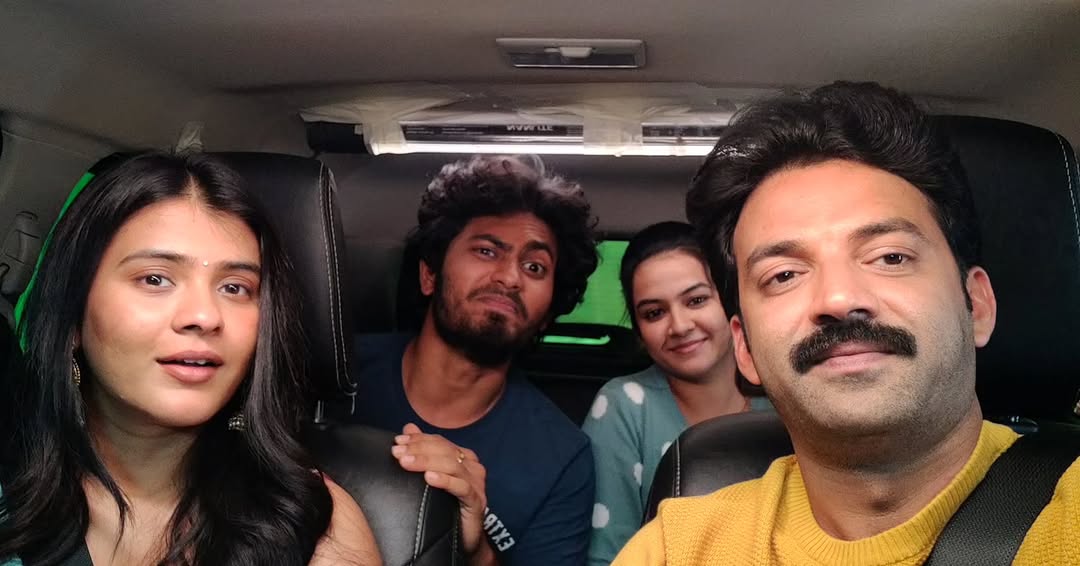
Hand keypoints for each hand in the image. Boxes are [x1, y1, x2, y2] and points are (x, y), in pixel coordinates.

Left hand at [392, 423, 496, 563]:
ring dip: (426, 462)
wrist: (463, 540)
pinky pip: (461, 487)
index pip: (439, 442)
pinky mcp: (477, 501)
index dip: (418, 440)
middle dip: (418, 449)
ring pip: (452, 465)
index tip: (397, 441)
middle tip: (397, 452)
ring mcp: (476, 483)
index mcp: (463, 457)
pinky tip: (430, 478)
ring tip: (406, 463)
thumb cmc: (447, 507)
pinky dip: (445, 480)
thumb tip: (408, 428)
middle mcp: (472, 466)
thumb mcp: (432, 475)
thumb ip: (423, 451)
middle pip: (445, 450)